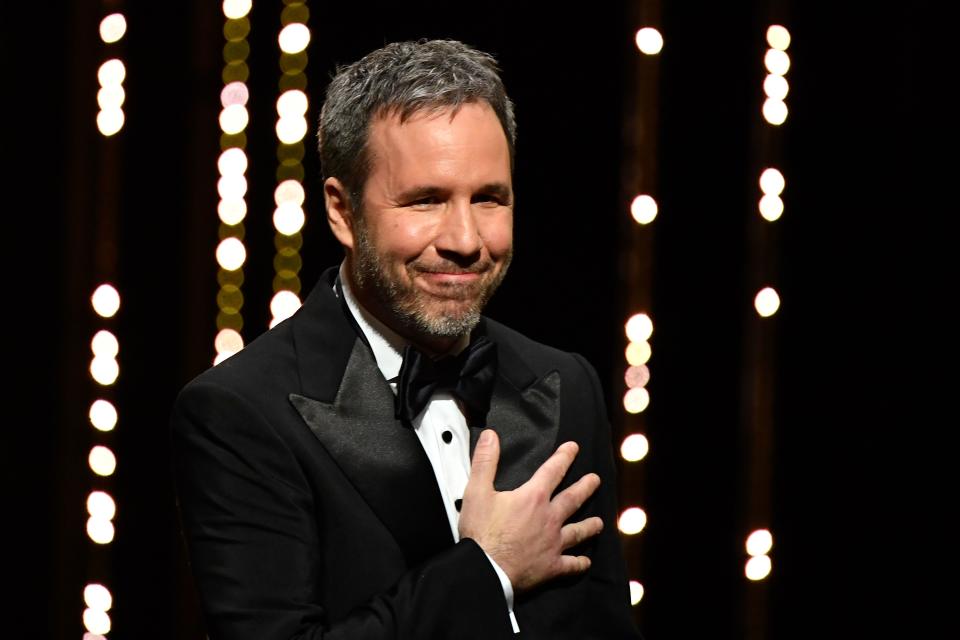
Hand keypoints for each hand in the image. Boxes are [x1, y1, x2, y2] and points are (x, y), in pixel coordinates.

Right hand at [458, 429, 602, 592]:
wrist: (486, 569)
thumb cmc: (481, 532)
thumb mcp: (476, 491)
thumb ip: (485, 461)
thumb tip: (490, 436)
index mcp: (533, 498)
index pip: (553, 471)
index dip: (564, 457)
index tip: (574, 448)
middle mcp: (549, 518)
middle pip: (573, 499)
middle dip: (585, 487)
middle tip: (596, 480)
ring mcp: (553, 543)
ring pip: (577, 531)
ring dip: (589, 526)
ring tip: (599, 522)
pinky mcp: (552, 566)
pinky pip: (571, 564)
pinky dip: (579, 563)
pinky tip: (585, 562)